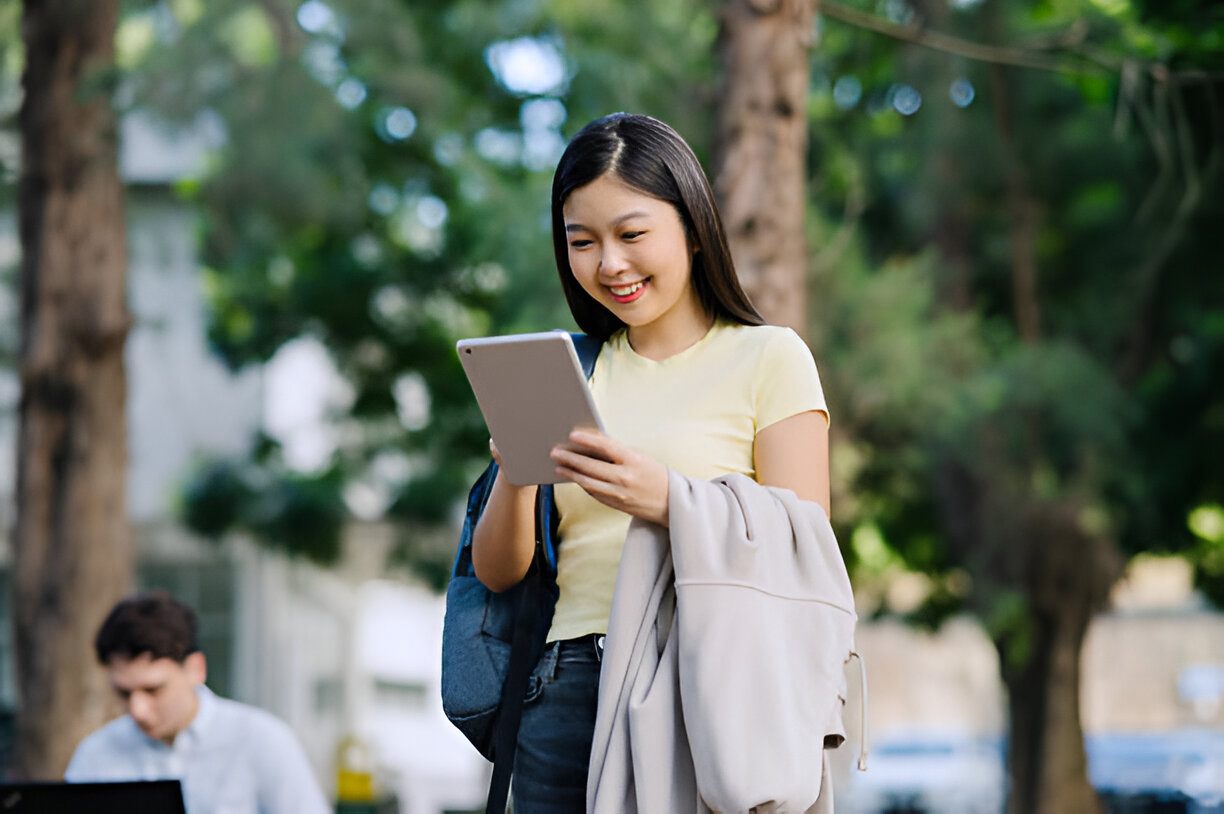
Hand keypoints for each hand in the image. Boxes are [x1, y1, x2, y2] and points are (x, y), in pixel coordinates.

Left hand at [551, 429, 669, 526]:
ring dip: (571, 473)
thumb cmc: (656, 476)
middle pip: (591, 467)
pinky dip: (581, 483)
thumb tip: (593, 442)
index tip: (572, 435)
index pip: (607, 447)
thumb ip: (618, 452)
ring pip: (588, 482)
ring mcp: (618, 493)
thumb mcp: (641, 458)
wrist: (671, 505)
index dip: (588, 440)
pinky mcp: (614, 504)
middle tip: (555, 452)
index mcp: (634, 461)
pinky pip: (593, 492)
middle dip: (571, 458)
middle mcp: (625, 478)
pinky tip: (573, 476)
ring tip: (558, 465)